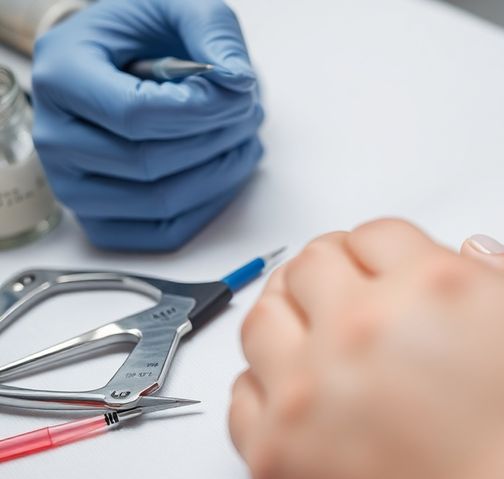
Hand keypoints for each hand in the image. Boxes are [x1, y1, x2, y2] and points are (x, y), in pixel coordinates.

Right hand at [32, 0, 262, 250]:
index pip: (136, 116)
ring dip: (222, 171)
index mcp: (62, 76)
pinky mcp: (100, 218)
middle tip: (249, 111)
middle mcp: (56, 136)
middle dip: (218, 138)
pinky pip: (165, 232)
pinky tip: (228, 168)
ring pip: (163, 201)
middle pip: (151, 162)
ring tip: (243, 134)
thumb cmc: (144, 34)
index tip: (237, 93)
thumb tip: (237, 82)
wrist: (119, 61)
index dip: (201, 111)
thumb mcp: (179, 6)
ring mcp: (73, 185)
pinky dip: (211, 205)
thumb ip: (213, 32)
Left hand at [229, 220, 503, 478]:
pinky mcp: (286, 477)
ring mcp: (313, 407)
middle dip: (337, 273)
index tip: (396, 266)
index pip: (377, 234)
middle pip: (310, 268)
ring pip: (263, 325)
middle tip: (359, 294)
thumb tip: (485, 258)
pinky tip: (305, 398)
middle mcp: (363, 337)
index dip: (391, 248)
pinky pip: (243, 405)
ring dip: (293, 320)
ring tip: (325, 338)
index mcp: (439, 286)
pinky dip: (267, 388)